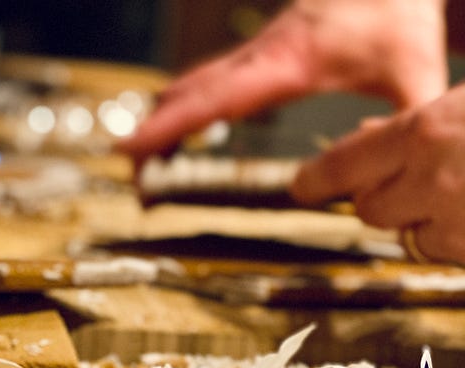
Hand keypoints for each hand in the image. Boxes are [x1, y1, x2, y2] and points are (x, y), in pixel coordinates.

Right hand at [120, 0, 447, 160]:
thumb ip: (401, 122)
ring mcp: (256, 53)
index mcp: (290, 63)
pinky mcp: (259, 55)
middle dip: (153, 133)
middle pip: (190, 93)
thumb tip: (378, 163)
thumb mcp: (416, 72)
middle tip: (129, 174)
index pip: (216, 99)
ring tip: (143, 163)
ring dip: (164, 120)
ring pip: (194, 84)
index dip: (170, 125)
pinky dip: (184, 106)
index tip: (133, 148)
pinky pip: (209, 81)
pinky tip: (176, 128)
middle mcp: (262, 56)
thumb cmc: (400, 13)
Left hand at [292, 84, 464, 263]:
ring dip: (433, 224)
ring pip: (415, 240)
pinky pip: (453, 255)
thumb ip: (422, 121)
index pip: (344, 163)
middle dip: (388, 197)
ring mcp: (460, 225)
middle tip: (427, 176)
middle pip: (372, 209)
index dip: (318, 177)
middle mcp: (435, 182)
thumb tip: (368, 136)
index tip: (302, 184)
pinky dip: (464, 239)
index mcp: (427, 131)